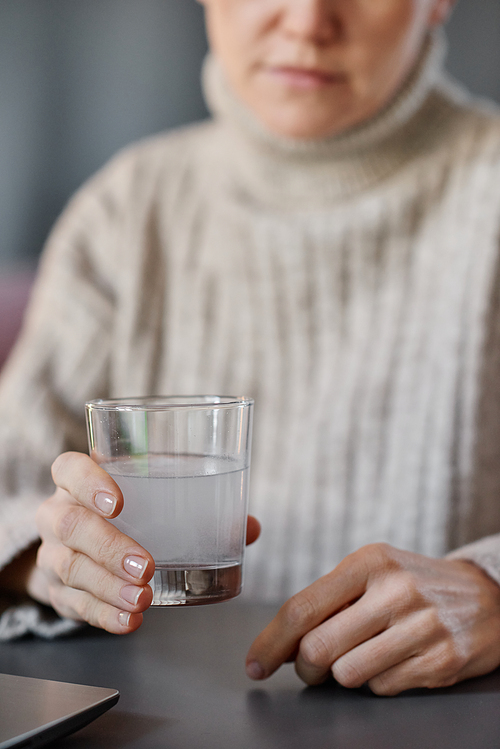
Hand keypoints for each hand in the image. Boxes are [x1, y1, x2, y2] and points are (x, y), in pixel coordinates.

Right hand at [28, 452, 259, 634]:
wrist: (78, 546)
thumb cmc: (128, 513)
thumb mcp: (154, 500)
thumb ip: (201, 509)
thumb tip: (250, 527)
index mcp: (78, 480)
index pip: (69, 469)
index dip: (88, 482)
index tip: (118, 502)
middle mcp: (59, 512)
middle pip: (71, 524)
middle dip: (110, 547)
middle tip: (146, 566)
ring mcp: (52, 552)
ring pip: (70, 567)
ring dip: (109, 586)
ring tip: (143, 600)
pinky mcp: (56, 590)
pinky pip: (73, 604)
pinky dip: (103, 615)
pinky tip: (129, 621)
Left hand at [246, 543, 499, 694]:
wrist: (485, 595)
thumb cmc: (413, 583)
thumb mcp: (372, 572)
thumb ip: (329, 600)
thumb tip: (283, 643)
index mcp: (368, 562)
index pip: (303, 608)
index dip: (271, 642)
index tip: (255, 664)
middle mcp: (394, 590)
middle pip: (318, 648)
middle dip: (304, 667)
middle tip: (309, 667)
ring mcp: (421, 626)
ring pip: (347, 675)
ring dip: (342, 676)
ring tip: (358, 658)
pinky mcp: (442, 660)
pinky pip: (383, 688)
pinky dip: (378, 682)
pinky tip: (394, 660)